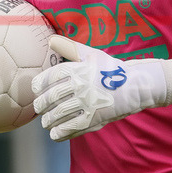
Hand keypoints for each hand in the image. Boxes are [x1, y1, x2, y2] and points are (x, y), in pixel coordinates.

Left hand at [31, 35, 171, 141]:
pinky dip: (59, 132)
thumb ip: (70, 48)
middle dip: (41, 104)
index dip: (39, 84)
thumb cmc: (110, 69)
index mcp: (79, 69)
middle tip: (38, 107)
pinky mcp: (94, 119)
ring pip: (58, 114)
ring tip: (46, 121)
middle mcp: (82, 85)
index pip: (51, 76)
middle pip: (52, 96)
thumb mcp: (92, 55)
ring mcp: (88, 103)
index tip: (35, 89)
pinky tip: (55, 132)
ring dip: (48, 119)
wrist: (136, 86)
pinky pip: (70, 128)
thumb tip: (50, 40)